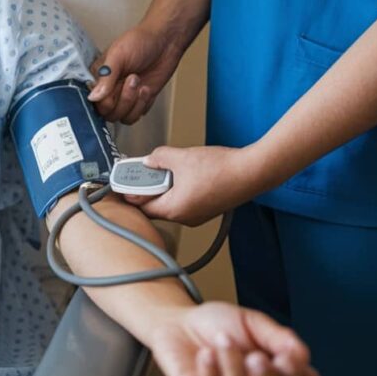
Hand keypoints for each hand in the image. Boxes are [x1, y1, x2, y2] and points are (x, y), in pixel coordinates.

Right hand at [88, 24, 180, 123]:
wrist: (167, 41)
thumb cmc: (141, 41)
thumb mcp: (119, 55)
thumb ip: (105, 78)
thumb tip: (92, 97)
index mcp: (98, 77)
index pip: (94, 101)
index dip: (105, 99)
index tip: (115, 87)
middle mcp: (109, 89)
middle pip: (107, 113)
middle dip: (123, 100)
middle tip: (133, 80)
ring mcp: (124, 96)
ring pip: (121, 117)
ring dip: (133, 103)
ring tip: (141, 85)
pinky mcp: (139, 101)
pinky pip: (135, 116)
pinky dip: (142, 106)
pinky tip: (146, 89)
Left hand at [124, 145, 269, 225]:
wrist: (253, 173)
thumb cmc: (221, 169)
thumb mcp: (181, 157)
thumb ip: (159, 158)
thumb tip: (149, 160)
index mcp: (174, 210)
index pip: (142, 206)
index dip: (131, 193)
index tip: (123, 182)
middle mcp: (185, 218)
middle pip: (155, 206)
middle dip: (147, 188)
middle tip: (142, 172)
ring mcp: (198, 215)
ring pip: (171, 203)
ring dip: (164, 188)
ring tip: (163, 169)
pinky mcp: (208, 208)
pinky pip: (185, 201)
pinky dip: (178, 189)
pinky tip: (182, 173)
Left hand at [150, 302, 319, 375]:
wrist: (179, 321)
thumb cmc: (218, 324)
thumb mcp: (254, 323)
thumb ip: (278, 337)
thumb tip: (301, 354)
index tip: (286, 358)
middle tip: (255, 356)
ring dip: (234, 367)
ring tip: (223, 340)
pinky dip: (210, 372)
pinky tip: (206, 354)